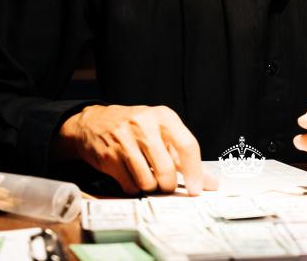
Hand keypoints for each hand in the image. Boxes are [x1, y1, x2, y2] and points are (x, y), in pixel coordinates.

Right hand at [52, 104, 218, 195]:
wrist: (95, 122)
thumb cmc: (136, 129)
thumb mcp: (161, 133)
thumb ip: (184, 157)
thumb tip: (210, 183)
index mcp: (164, 116)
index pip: (187, 145)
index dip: (195, 172)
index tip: (196, 190)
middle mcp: (145, 124)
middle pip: (167, 169)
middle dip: (168, 185)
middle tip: (165, 185)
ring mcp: (125, 139)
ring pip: (148, 181)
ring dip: (149, 187)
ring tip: (145, 176)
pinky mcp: (110, 156)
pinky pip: (130, 186)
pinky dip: (133, 188)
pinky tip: (130, 176)